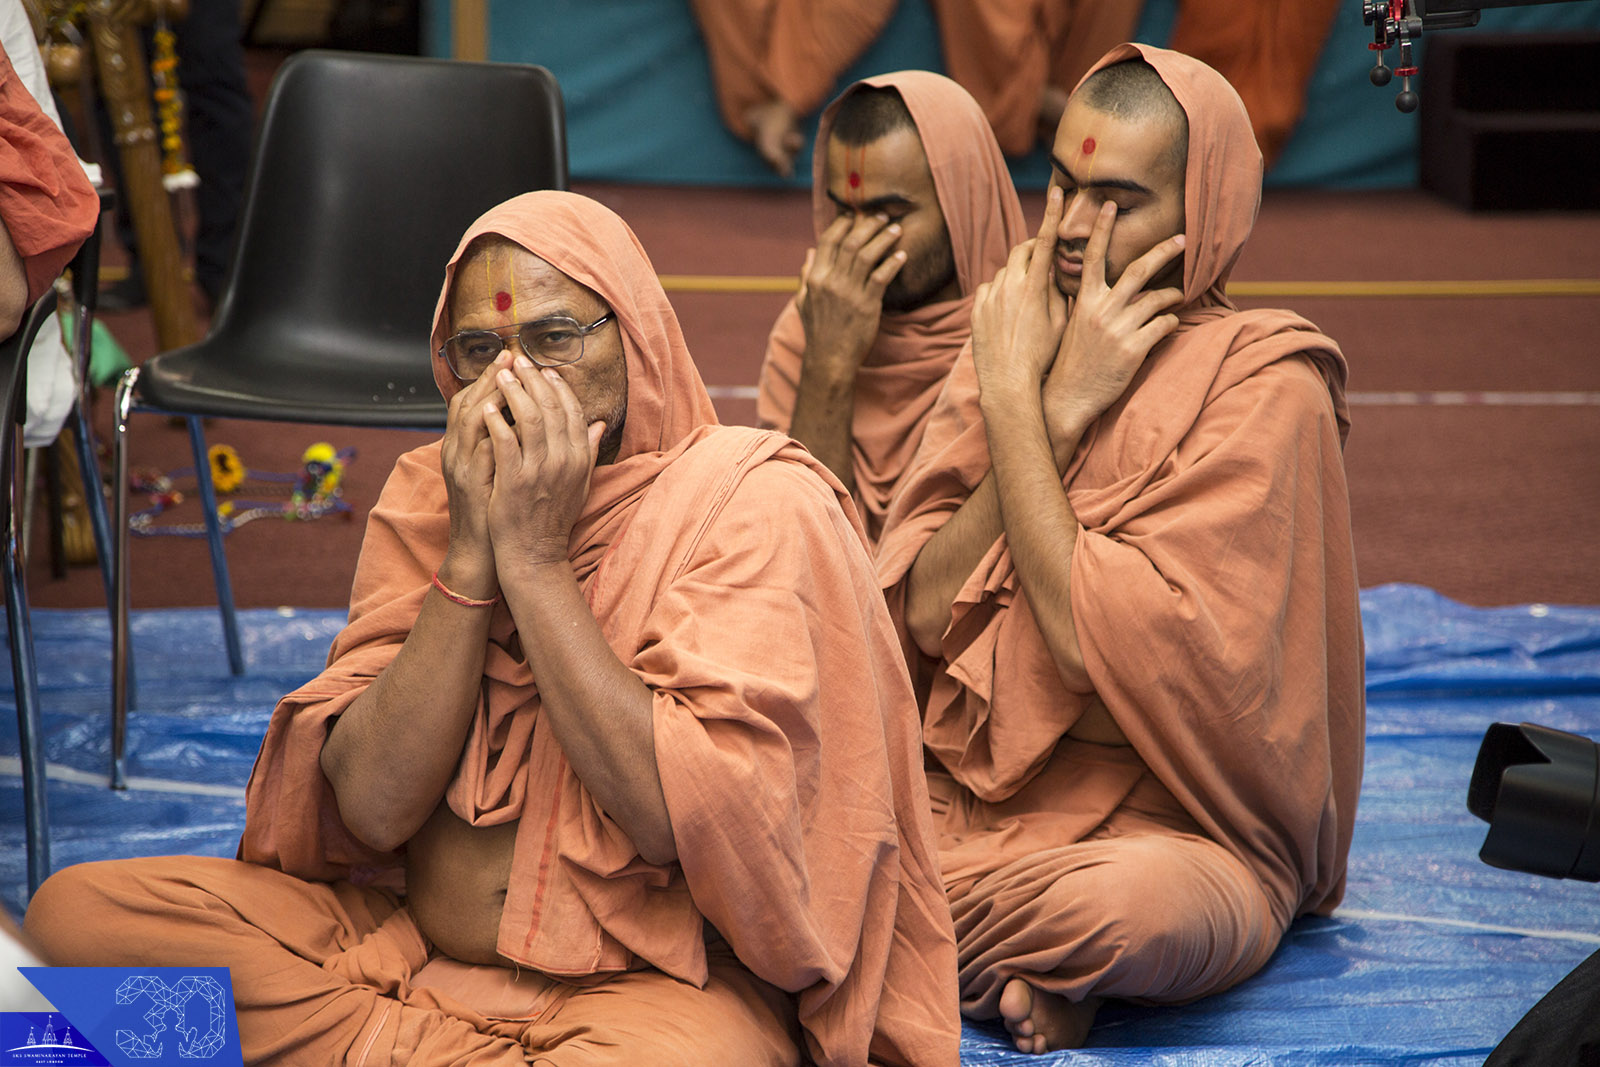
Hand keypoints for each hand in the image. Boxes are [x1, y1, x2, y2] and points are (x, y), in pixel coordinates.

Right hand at [439, 352, 510, 591]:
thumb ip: (512, 444)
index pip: (473, 402)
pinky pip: (480, 452)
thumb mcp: (503, 471)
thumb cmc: (498, 510)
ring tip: (509, 376)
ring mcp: (461, 467)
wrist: (485, 551)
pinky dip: (493, 432)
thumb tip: (530, 418)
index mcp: (466, 448)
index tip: (512, 357)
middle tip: (511, 356)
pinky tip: (508, 418)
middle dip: (490, 378)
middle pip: (467, 403)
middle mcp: (458, 452)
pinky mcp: (471, 484)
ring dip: (489, 396)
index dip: (491, 378)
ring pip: (470, 422)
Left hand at [482, 357, 604, 570]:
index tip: (544, 371)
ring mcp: (539, 470)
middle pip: (550, 407)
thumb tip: (599, 423)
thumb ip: (587, 451)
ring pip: (529, 417)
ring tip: (501, 376)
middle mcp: (563, 461)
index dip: (558, 387)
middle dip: (533, 379)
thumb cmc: (553, 519)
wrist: (534, 554)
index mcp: (579, 459)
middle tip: (518, 362)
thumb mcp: (580, 484)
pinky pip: (504, 441)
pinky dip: (496, 420)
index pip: (571, 411)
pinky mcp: (514, 480)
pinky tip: (486, 407)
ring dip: (514, 391)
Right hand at [796, 212, 905, 379]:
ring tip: (896, 229)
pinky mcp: (867, 305)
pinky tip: (902, 255)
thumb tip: (809, 253)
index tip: (855, 214)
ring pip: (867, 255)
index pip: (828, 241)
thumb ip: (806, 275)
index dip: (842, 223)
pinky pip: (881, 277)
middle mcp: (831, 281)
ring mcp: (849, 293)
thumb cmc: (818, 332)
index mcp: (816, 278)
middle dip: (868, 224)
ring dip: (883, 238)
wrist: (829, 359)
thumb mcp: (804, 302)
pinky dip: (892, 263)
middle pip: (851, 242)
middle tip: (882, 216)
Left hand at [970, 185, 1067, 408]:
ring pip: (1004, 272)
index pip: (1045, 242)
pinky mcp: (975, 311)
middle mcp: (1008, 287)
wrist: (1008, 382)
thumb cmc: (1042, 357)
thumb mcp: (1061, 324)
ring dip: (1017, 275)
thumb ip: (1058, 293)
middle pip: (1021, 252)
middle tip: (1043, 256)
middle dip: (1033, 249)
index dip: (1052, 215)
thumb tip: (1056, 275)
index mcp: (1034, 288)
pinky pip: (987, 290)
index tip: (1056, 192)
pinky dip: (998, 291)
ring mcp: (989, 298)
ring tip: (1027, 295)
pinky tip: (1007, 307)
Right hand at [1045, 202, 1184, 449]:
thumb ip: (1084, 300)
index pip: (1092, 257)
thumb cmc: (1069, 361)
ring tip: (1178, 296)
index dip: (1100, 229)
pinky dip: (1170, 322)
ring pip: (1159, 299)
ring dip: (1173, 295)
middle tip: (1183, 238)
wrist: (1068, 398)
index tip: (1109, 205)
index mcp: (1084, 301)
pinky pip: (1165, 325)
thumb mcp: (1071, 325)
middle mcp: (1102, 310)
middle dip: (1164, 251)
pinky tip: (1167, 325)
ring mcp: (1119, 329)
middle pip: (1138, 270)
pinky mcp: (1135, 349)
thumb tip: (1091, 281)